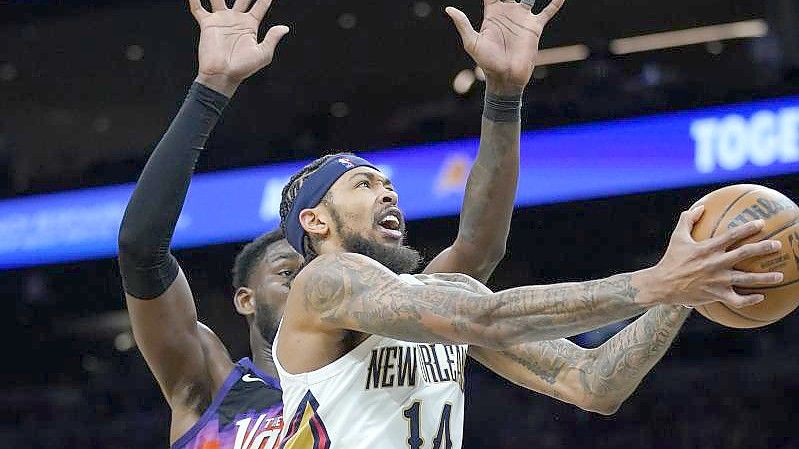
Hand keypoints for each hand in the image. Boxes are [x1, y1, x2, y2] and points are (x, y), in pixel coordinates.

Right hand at [189, 0, 288, 96]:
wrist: (222, 75)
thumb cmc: (244, 68)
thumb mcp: (263, 54)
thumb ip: (272, 38)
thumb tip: (285, 28)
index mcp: (250, 25)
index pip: (260, 5)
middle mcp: (235, 20)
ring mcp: (221, 20)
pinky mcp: (207, 24)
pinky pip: (198, 8)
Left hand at [445, 0, 564, 94]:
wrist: (506, 77)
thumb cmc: (486, 63)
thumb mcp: (473, 42)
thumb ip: (463, 24)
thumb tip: (449, 9)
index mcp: (492, 14)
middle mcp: (508, 13)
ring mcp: (522, 19)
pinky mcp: (535, 27)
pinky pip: (547, 11)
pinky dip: (555, 3)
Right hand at [640, 206, 782, 307]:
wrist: (662, 285)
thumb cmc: (671, 259)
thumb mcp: (677, 237)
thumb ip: (688, 220)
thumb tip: (701, 207)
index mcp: (707, 248)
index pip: (732, 235)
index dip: (748, 228)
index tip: (761, 224)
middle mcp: (715, 263)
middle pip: (745, 254)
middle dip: (763, 248)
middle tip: (778, 246)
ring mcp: (717, 280)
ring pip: (746, 279)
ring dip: (765, 278)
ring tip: (779, 276)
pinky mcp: (716, 295)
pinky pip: (737, 300)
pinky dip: (749, 299)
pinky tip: (760, 297)